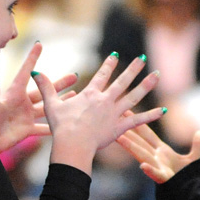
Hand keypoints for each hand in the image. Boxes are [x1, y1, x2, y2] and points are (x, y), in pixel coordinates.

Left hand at [0, 42, 77, 152]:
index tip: (39, 44)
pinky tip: (66, 121)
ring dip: (60, 101)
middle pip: (44, 90)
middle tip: (74, 76)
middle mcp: (22, 103)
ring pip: (48, 106)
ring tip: (74, 95)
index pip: (26, 72)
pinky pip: (44, 126)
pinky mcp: (27, 129)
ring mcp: (26, 116)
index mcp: (14, 93)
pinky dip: (55, 124)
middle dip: (59, 83)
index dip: (32, 58)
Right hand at [33, 53, 163, 174]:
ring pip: (134, 96)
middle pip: (122, 81)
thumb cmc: (61, 126)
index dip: (109, 64)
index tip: (115, 55)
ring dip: (146, 85)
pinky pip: (139, 120)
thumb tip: (36, 72)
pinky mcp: (120, 127)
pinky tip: (164, 110)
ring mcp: (115, 113)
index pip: (102, 75)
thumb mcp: (52, 105)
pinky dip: (151, 116)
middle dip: (133, 68)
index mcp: (90, 94)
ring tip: (157, 75)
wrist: (72, 143)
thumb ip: (46, 87)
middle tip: (142, 58)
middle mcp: (105, 100)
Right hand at [117, 119, 199, 183]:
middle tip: (116, 120)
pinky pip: (156, 175)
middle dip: (128, 132)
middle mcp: (156, 158)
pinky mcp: (165, 179)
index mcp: (162, 152)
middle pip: (140, 142)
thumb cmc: (187, 178)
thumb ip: (197, 146)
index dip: (139, 123)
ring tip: (119, 137)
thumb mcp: (194, 159)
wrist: (190, 196)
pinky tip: (143, 166)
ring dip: (131, 147)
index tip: (128, 113)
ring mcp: (159, 168)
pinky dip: (150, 170)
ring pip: (142, 155)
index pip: (147, 135)